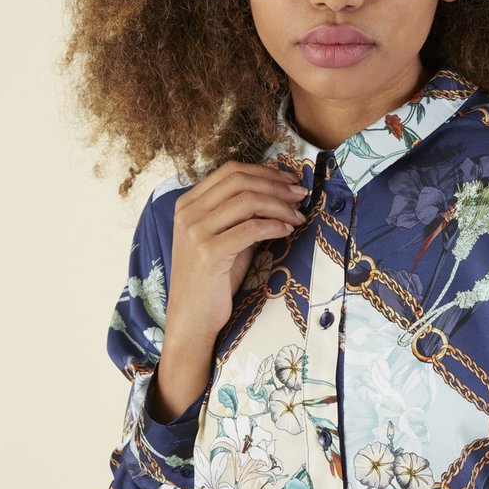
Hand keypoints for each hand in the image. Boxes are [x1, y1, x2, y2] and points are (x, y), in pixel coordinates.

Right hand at [166, 159, 307, 346]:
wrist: (193, 317)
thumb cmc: (213, 279)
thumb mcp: (224, 238)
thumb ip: (241, 215)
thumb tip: (280, 195)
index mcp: (188, 203)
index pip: (230, 171)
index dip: (264, 171)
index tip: (289, 179)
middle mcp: (188, 213)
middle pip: (240, 181)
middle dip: (276, 185)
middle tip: (300, 194)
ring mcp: (195, 232)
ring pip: (248, 201)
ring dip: (280, 206)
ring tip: (298, 215)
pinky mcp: (208, 253)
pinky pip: (251, 228)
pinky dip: (275, 225)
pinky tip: (287, 230)